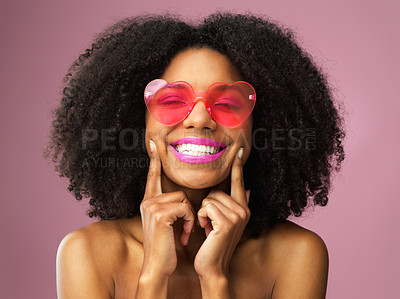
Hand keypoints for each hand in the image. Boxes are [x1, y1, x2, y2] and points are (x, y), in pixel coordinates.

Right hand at [139, 140, 195, 277]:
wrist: (159, 265)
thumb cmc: (166, 246)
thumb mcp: (167, 223)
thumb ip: (172, 207)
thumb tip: (184, 198)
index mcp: (149, 201)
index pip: (153, 176)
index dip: (155, 159)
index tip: (155, 142)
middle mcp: (148, 201)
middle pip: (179, 191)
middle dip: (187, 211)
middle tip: (186, 228)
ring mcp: (152, 206)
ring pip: (184, 199)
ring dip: (190, 217)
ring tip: (184, 232)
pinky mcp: (161, 213)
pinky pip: (185, 208)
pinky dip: (189, 222)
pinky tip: (184, 235)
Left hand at [194, 147, 250, 277]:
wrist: (212, 265)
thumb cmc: (214, 243)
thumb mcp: (224, 222)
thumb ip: (235, 205)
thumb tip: (249, 189)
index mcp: (243, 208)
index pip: (239, 182)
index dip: (238, 166)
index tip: (239, 149)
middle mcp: (243, 210)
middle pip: (216, 190)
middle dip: (207, 206)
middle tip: (209, 223)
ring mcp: (237, 216)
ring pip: (209, 198)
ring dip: (203, 213)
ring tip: (208, 227)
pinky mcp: (227, 222)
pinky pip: (206, 206)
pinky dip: (201, 217)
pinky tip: (206, 229)